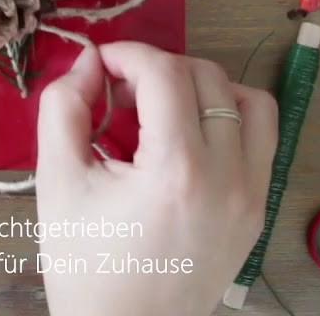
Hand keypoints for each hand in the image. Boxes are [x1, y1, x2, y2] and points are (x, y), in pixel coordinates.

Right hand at [34, 42, 277, 315]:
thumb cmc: (86, 266)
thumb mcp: (57, 183)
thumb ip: (62, 109)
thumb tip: (86, 62)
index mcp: (176, 171)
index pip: (164, 74)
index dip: (127, 54)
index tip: (99, 64)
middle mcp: (227, 177)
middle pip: (207, 77)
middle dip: (159, 69)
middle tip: (119, 93)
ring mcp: (251, 195)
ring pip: (249, 100)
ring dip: (205, 88)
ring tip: (163, 109)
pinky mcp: (258, 209)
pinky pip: (262, 139)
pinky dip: (232, 119)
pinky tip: (192, 134)